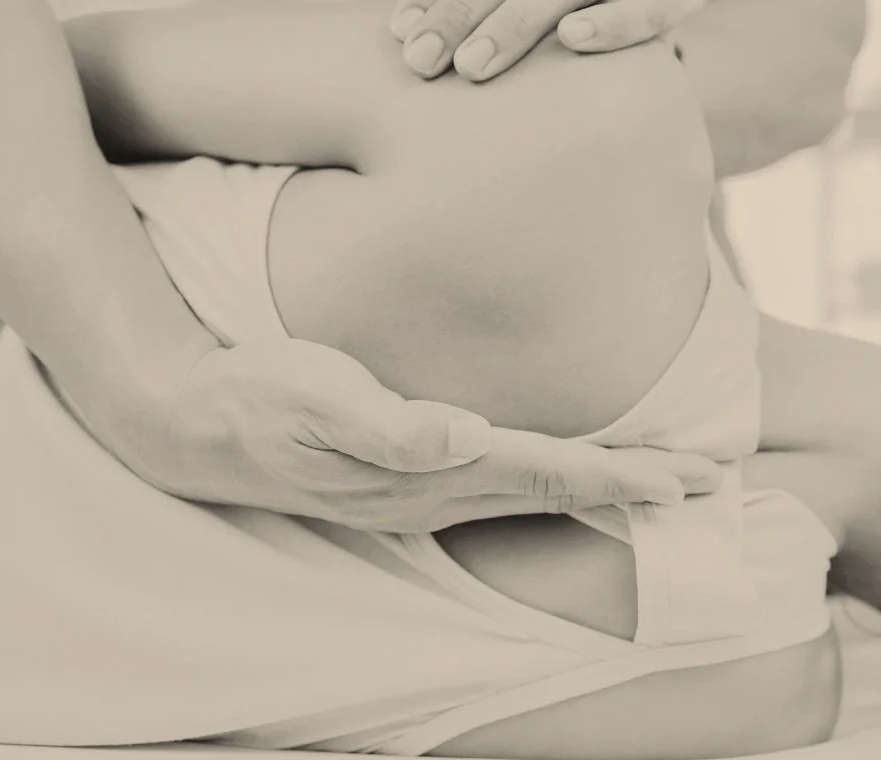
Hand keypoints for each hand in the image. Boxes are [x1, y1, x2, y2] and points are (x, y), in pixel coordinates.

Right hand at [124, 337, 720, 532]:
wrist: (190, 424)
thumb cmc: (253, 397)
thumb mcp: (309, 397)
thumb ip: (384, 425)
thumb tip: (460, 438)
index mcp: (419, 468)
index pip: (540, 474)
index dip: (615, 476)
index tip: (684, 475)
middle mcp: (426, 492)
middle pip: (548, 493)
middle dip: (627, 489)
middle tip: (702, 482)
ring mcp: (412, 492)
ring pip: (524, 496)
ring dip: (593, 488)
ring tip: (650, 479)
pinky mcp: (395, 477)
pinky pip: (489, 487)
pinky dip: (542, 482)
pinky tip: (553, 470)